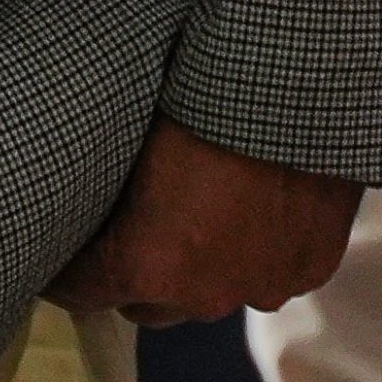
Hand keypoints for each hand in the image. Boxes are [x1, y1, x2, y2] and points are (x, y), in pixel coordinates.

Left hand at [44, 120, 358, 324]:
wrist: (311, 79)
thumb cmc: (212, 97)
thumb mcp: (134, 143)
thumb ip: (107, 196)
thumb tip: (85, 204)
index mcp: (146, 266)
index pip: (78, 291)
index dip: (71, 263)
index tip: (74, 244)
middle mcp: (202, 294)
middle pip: (146, 303)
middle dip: (140, 270)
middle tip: (149, 218)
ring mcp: (263, 285)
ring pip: (213, 293)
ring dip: (207, 265)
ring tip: (216, 208)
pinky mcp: (311, 267)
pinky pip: (271, 275)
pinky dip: (264, 252)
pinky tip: (266, 207)